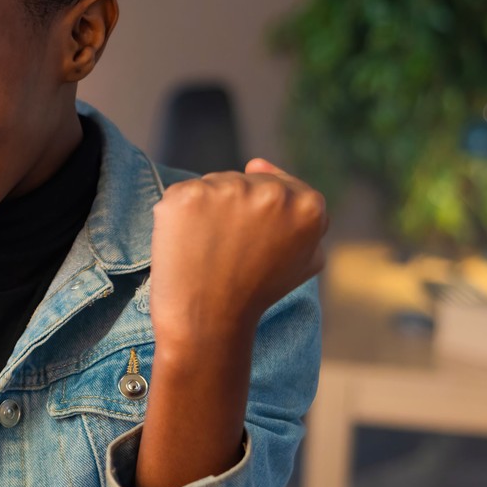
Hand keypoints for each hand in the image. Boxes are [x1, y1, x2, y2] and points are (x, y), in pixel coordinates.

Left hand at [148, 158, 328, 347]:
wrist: (208, 324)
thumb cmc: (256, 293)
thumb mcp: (305, 259)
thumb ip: (305, 215)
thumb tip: (259, 162)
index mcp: (308, 205)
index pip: (279, 184)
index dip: (260, 214)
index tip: (250, 241)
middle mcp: (271, 192)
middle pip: (245, 180)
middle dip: (234, 208)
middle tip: (228, 251)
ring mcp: (227, 190)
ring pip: (213, 184)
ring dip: (207, 210)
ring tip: (208, 249)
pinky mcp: (187, 196)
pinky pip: (183, 194)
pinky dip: (178, 216)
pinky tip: (185, 244)